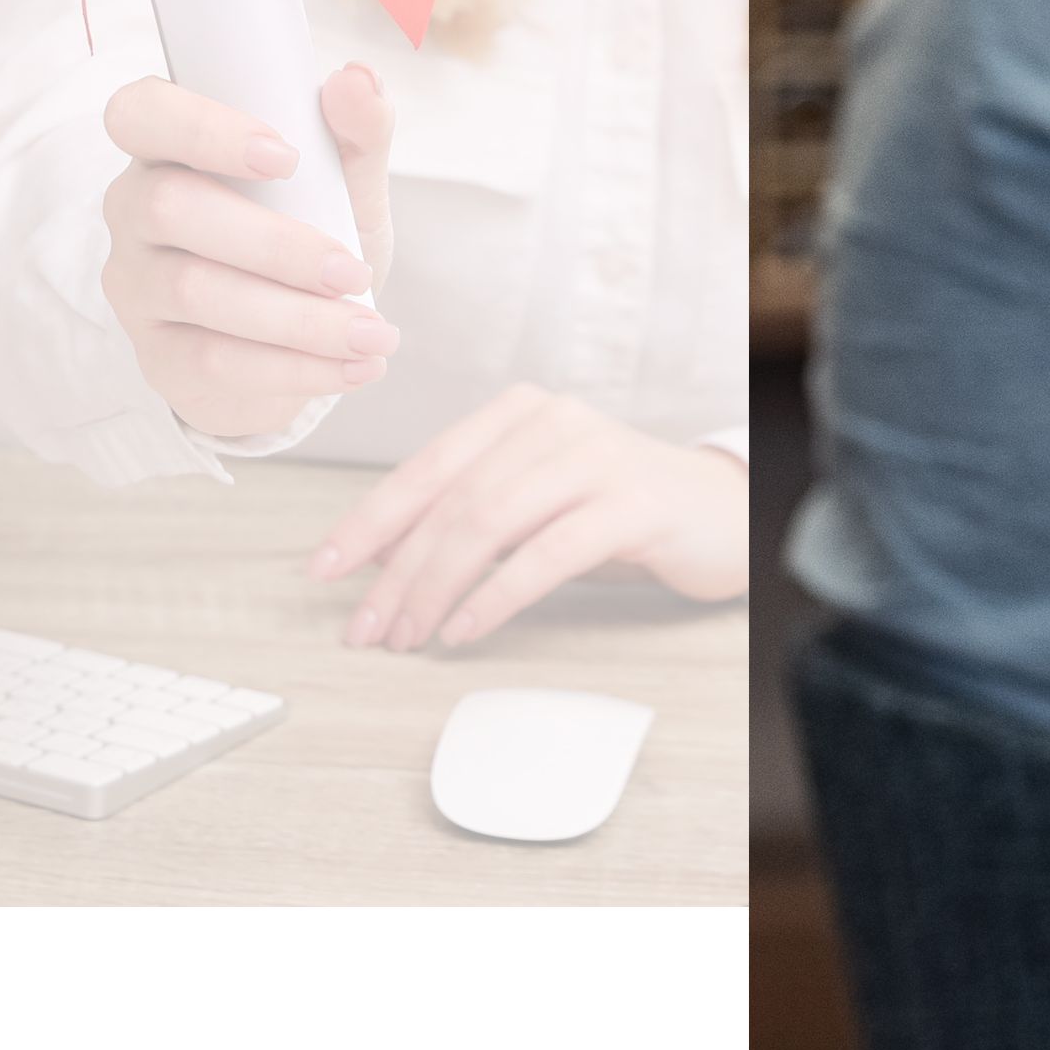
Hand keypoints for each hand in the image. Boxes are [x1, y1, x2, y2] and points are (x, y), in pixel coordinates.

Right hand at [94, 66, 399, 442]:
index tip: (285, 154)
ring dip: (297, 318)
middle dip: (273, 243)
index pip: (142, 114)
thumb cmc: (312, 238)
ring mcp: (137, 285)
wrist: (300, 342)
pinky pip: (215, 361)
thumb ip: (355, 135)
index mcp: (170, 148)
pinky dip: (298, 367)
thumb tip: (358, 78)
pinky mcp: (158, 354)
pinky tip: (356, 368)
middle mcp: (134, 210)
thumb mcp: (344, 188)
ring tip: (374, 334)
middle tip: (353, 273)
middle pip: (170, 208)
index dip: (201, 127)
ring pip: (195, 292)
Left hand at [309, 381, 745, 650]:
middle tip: (367, 629)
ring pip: (491, 523)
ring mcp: (597, 458)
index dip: (369, 523)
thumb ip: (470, 515)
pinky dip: (497, 595)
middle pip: (453, 502)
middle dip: (397, 572)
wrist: (724, 514)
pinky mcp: (634, 504)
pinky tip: (468, 628)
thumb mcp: (536, 503)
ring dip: (437, 588)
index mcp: (519, 414)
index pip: (426, 468)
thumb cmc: (618, 513)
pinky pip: (548, 552)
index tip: (324, 571)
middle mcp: (555, 423)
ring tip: (410, 636)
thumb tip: (379, 560)